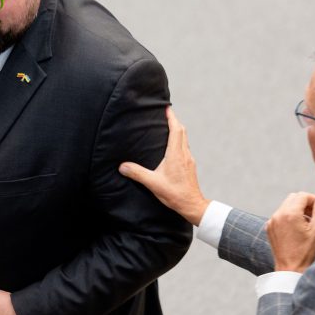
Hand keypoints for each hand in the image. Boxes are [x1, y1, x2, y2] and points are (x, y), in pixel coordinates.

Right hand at [118, 107, 209, 224]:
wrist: (192, 206)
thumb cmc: (175, 194)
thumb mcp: (153, 184)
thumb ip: (137, 173)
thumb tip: (122, 166)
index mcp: (176, 155)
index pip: (176, 130)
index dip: (172, 118)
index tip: (166, 108)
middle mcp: (184, 154)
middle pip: (182, 131)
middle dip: (174, 120)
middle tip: (166, 113)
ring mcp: (189, 160)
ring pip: (185, 139)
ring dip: (177, 130)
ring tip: (168, 127)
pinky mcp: (190, 166)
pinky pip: (185, 148)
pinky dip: (179, 141)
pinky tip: (172, 147)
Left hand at [266, 190, 314, 272]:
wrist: (290, 269)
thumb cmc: (307, 251)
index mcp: (290, 213)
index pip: (303, 195)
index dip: (314, 201)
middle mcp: (278, 214)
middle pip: (293, 198)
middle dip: (305, 204)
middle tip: (314, 218)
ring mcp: (272, 221)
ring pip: (286, 206)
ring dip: (297, 210)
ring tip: (306, 225)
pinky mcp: (269, 227)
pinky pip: (279, 215)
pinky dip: (288, 217)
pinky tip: (296, 231)